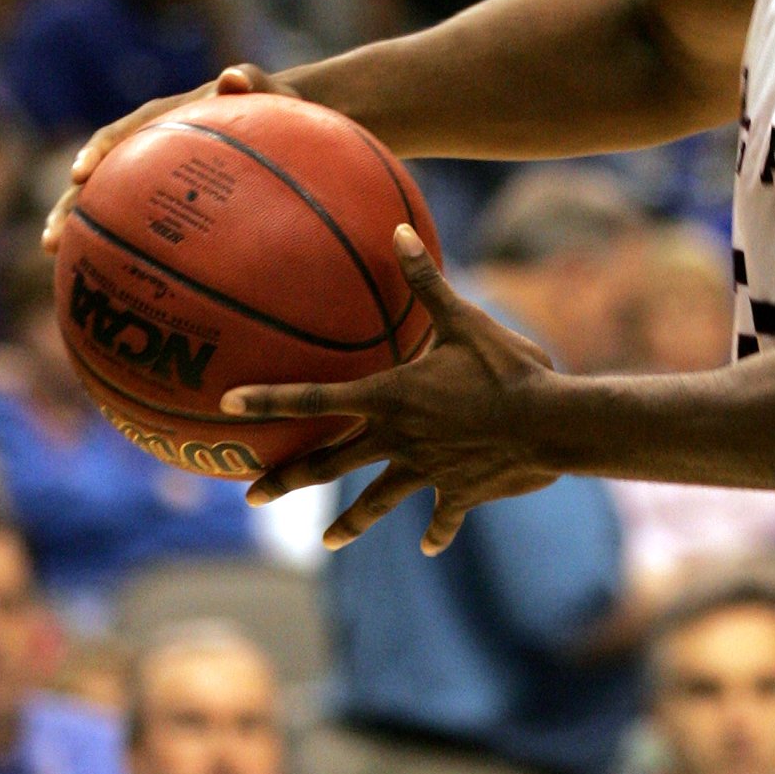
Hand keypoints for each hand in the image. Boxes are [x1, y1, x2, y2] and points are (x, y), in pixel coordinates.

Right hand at [42, 65, 295, 253]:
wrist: (280, 123)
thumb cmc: (273, 105)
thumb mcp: (267, 92)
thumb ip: (253, 81)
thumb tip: (232, 77)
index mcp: (160, 119)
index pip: (118, 134)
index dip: (96, 152)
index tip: (79, 175)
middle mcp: (145, 147)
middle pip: (98, 177)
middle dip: (69, 205)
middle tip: (51, 239)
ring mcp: (151, 174)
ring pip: (107, 201)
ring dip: (80, 226)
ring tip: (56, 256)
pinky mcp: (165, 198)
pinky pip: (137, 220)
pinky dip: (121, 241)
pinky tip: (111, 275)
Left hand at [225, 226, 561, 553]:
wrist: (546, 424)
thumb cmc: (505, 368)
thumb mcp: (465, 320)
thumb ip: (426, 282)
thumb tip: (397, 231)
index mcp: (390, 397)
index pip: (314, 398)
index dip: (269, 399)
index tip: (228, 405)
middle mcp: (397, 439)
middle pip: (328, 464)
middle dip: (286, 479)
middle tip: (251, 497)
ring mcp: (424, 471)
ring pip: (376, 501)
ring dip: (349, 522)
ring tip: (328, 540)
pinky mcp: (457, 492)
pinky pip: (442, 515)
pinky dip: (436, 529)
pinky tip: (430, 543)